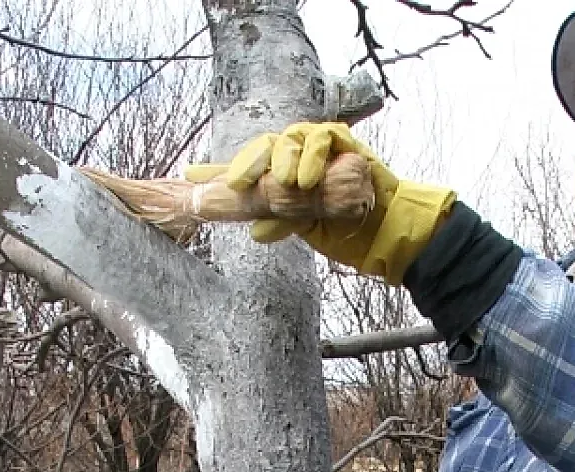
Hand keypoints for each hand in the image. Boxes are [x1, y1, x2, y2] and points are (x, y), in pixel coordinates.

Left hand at [189, 123, 455, 284]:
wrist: (382, 227)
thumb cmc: (344, 228)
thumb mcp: (306, 229)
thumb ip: (281, 222)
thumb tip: (255, 231)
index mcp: (281, 179)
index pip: (247, 169)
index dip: (218, 171)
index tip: (191, 175)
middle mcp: (294, 159)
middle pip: (261, 147)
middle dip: (247, 163)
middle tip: (240, 182)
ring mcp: (317, 147)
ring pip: (288, 138)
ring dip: (284, 160)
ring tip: (289, 184)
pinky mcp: (341, 140)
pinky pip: (320, 137)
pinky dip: (312, 155)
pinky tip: (309, 178)